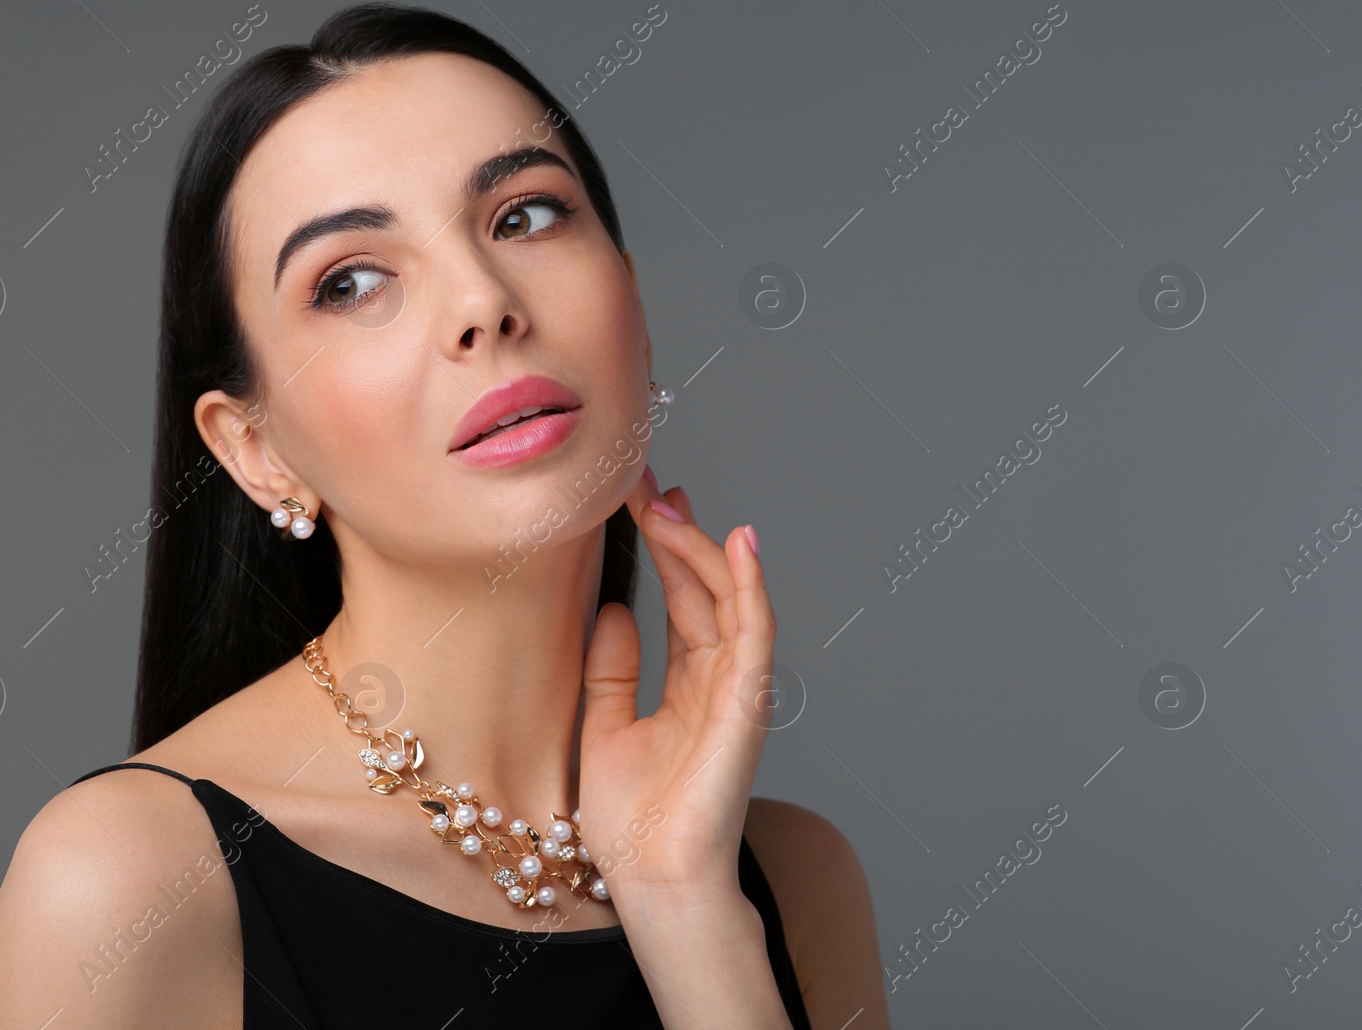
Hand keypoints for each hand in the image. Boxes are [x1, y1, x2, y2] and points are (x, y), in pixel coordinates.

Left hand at [574, 465, 775, 906]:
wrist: (651, 881)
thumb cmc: (633, 822)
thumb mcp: (604, 725)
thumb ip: (613, 669)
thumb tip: (612, 609)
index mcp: (689, 683)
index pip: (681, 597)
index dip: (660, 547)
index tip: (632, 498)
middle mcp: (720, 679)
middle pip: (704, 587)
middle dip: (677, 530)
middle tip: (644, 480)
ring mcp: (739, 690)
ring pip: (731, 598)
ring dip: (703, 545)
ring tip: (670, 500)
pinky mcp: (748, 705)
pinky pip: (756, 634)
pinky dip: (751, 586)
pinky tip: (738, 542)